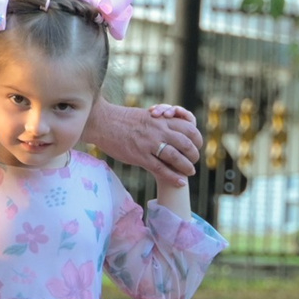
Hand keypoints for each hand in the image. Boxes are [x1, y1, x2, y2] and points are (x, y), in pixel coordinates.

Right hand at [86, 101, 201, 187]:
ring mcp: (149, 144)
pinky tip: (180, 182)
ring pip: (176, 157)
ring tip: (190, 172)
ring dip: (186, 167)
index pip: (189, 128)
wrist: (102, 122)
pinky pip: (160, 168)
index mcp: (161, 120)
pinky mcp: (139, 156)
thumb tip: (170, 130)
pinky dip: (173, 176)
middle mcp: (158, 131)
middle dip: (193, 154)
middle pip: (186, 144)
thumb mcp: (145, 116)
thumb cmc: (121, 119)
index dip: (196, 139)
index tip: (197, 145)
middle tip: (194, 160)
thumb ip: (159, 123)